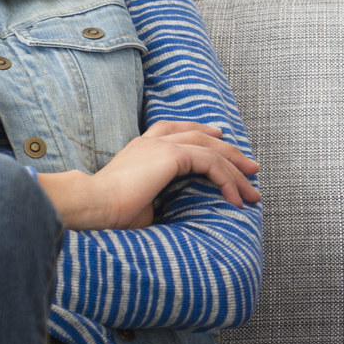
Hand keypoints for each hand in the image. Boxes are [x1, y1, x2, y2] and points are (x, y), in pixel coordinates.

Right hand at [42, 121, 260, 231]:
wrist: (91, 207)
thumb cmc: (108, 214)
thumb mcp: (140, 204)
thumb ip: (159, 199)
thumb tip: (172, 212)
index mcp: (140, 148)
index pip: (174, 129)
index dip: (200, 131)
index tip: (220, 138)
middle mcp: (151, 142)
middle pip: (200, 136)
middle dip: (229, 151)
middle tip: (250, 166)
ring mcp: (161, 146)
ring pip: (211, 150)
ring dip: (235, 170)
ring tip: (252, 189)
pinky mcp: (170, 156)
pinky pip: (210, 163)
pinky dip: (226, 180)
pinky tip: (235, 198)